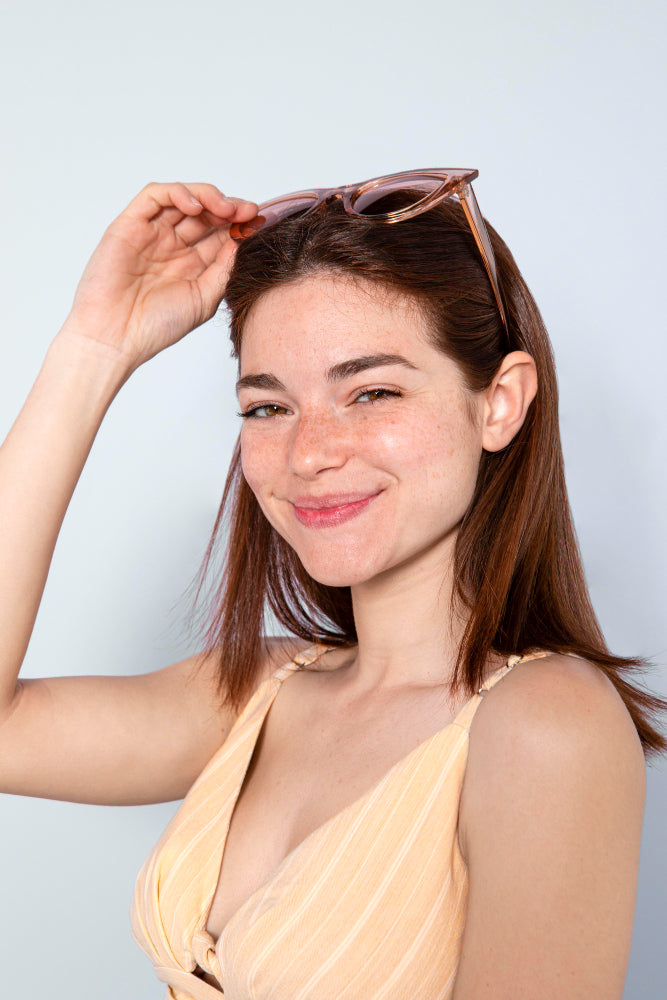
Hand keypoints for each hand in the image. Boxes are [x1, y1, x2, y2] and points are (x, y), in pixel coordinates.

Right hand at [62, 182, 258, 372]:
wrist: (117, 337)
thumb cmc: (156, 326)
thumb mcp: (204, 298)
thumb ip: (224, 269)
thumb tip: (244, 240)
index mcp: (191, 264)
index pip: (220, 233)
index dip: (241, 225)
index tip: (259, 223)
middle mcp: (172, 245)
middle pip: (205, 213)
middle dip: (230, 209)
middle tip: (248, 213)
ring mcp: (151, 233)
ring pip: (183, 199)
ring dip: (209, 197)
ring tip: (227, 209)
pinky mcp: (129, 225)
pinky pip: (154, 196)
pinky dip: (178, 193)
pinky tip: (196, 206)